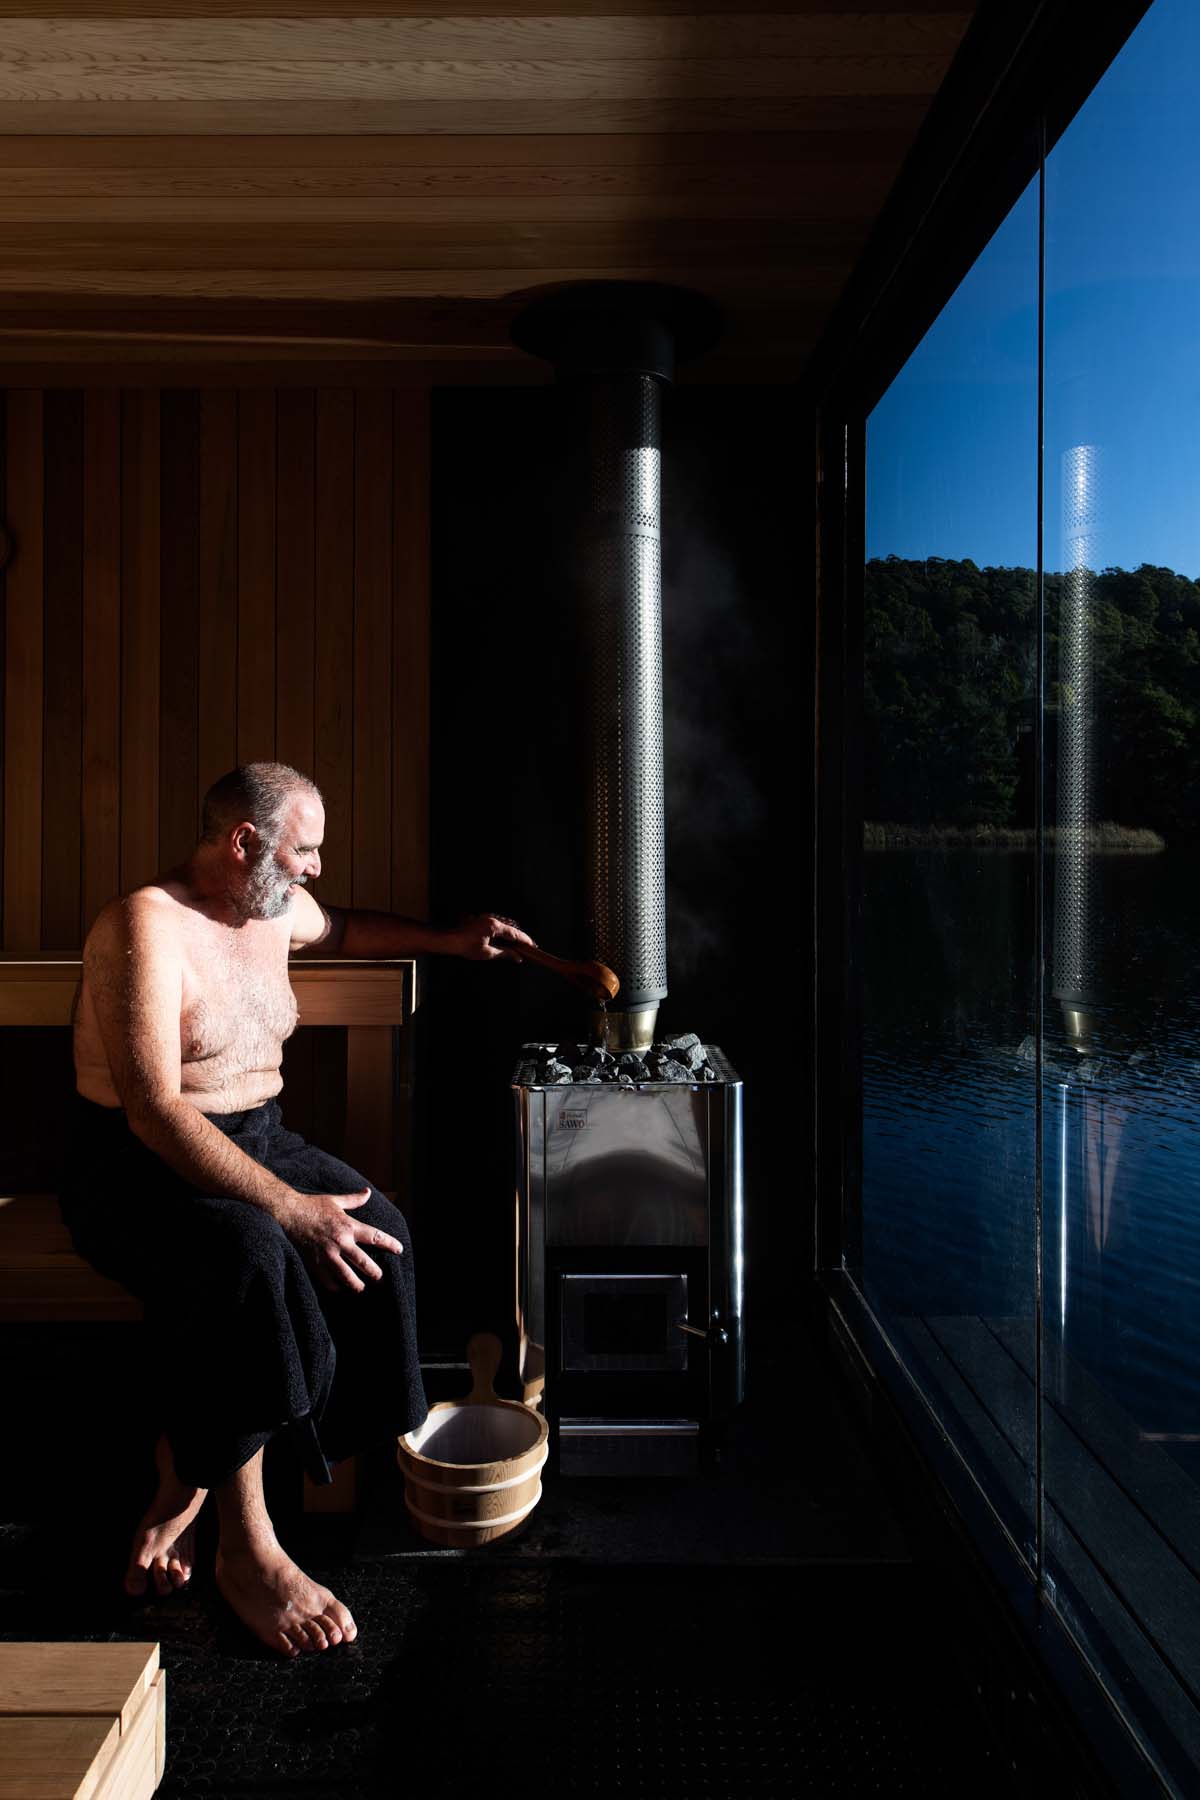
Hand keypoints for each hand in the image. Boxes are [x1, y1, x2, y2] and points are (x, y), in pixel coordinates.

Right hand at [281, 1189, 403, 1294]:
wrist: (288, 1213)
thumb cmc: (312, 1205)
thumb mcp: (335, 1201)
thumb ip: (354, 1200)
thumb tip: (368, 1192)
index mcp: (348, 1226)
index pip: (375, 1237)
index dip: (390, 1244)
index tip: (399, 1250)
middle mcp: (340, 1242)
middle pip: (364, 1263)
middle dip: (375, 1273)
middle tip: (380, 1278)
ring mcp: (327, 1255)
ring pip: (347, 1277)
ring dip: (357, 1285)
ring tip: (361, 1288)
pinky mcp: (314, 1264)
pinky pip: (328, 1281)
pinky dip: (335, 1286)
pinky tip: (339, 1288)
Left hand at [447, 912, 534, 962]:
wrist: (449, 940)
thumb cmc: (465, 946)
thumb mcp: (487, 953)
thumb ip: (504, 953)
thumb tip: (517, 957)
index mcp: (494, 926)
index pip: (514, 933)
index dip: (525, 940)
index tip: (532, 945)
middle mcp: (491, 919)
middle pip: (511, 927)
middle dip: (520, 937)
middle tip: (527, 946)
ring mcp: (486, 917)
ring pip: (505, 924)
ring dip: (512, 934)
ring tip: (518, 945)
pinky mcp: (481, 919)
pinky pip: (497, 924)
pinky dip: (503, 931)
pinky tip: (505, 939)